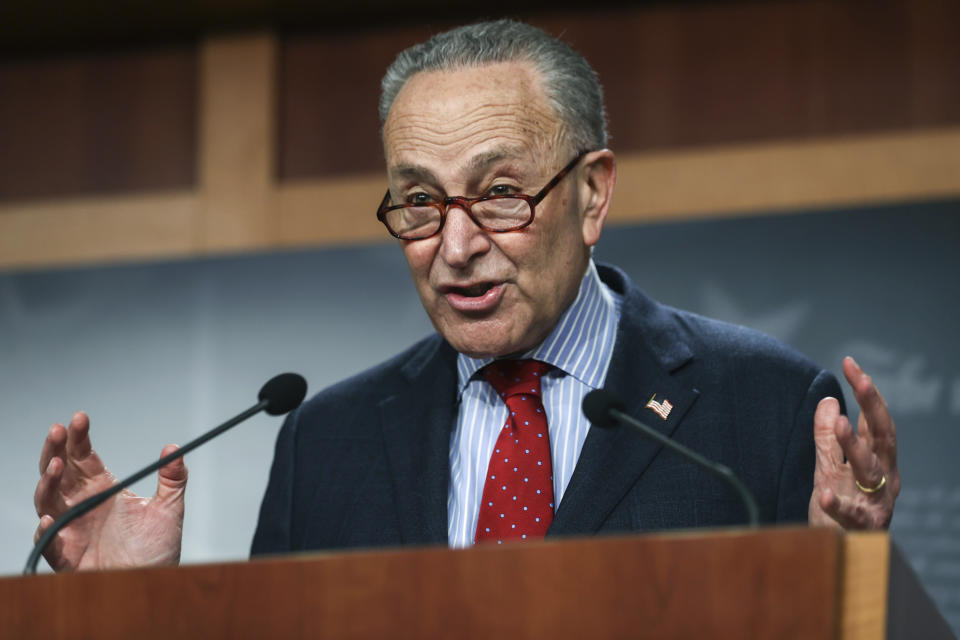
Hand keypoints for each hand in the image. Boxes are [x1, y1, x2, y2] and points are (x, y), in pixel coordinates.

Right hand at [33, 411, 186, 570]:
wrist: (151, 583)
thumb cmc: (157, 549)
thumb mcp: (169, 509)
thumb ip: (172, 479)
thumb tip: (174, 447)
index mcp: (102, 488)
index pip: (84, 456)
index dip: (78, 437)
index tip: (79, 418)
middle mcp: (82, 503)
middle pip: (59, 471)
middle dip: (55, 449)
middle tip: (58, 430)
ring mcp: (71, 527)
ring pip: (47, 499)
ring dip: (48, 482)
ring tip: (56, 466)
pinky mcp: (66, 554)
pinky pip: (48, 540)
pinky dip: (46, 527)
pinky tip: (52, 514)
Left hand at [809, 357, 899, 528]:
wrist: (839, 554)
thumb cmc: (840, 509)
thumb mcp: (828, 469)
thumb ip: (827, 439)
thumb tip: (829, 400)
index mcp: (878, 462)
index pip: (874, 420)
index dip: (866, 392)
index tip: (851, 363)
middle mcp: (883, 479)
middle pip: (883, 437)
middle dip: (874, 406)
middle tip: (862, 380)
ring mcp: (875, 503)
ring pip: (871, 470)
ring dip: (856, 446)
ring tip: (842, 424)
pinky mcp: (860, 528)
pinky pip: (850, 515)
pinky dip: (838, 504)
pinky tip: (825, 493)